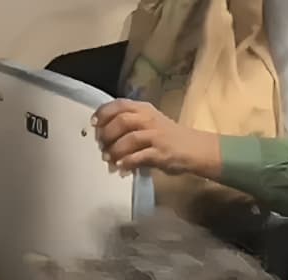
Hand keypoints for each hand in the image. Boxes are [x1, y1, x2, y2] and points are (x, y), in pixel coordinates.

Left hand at [92, 99, 221, 177]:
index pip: (119, 104)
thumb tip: (100, 140)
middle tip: (101, 146)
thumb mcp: (146, 124)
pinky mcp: (162, 152)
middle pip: (121, 121)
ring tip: (109, 159)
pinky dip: (127, 162)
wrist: (194, 149)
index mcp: (144, 109)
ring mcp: (157, 135)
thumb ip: (125, 128)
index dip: (102, 113)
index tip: (93, 124)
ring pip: (129, 138)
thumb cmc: (166, 137)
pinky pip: (139, 156)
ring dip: (114, 150)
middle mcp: (149, 119)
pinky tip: (121, 167)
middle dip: (106, 135)